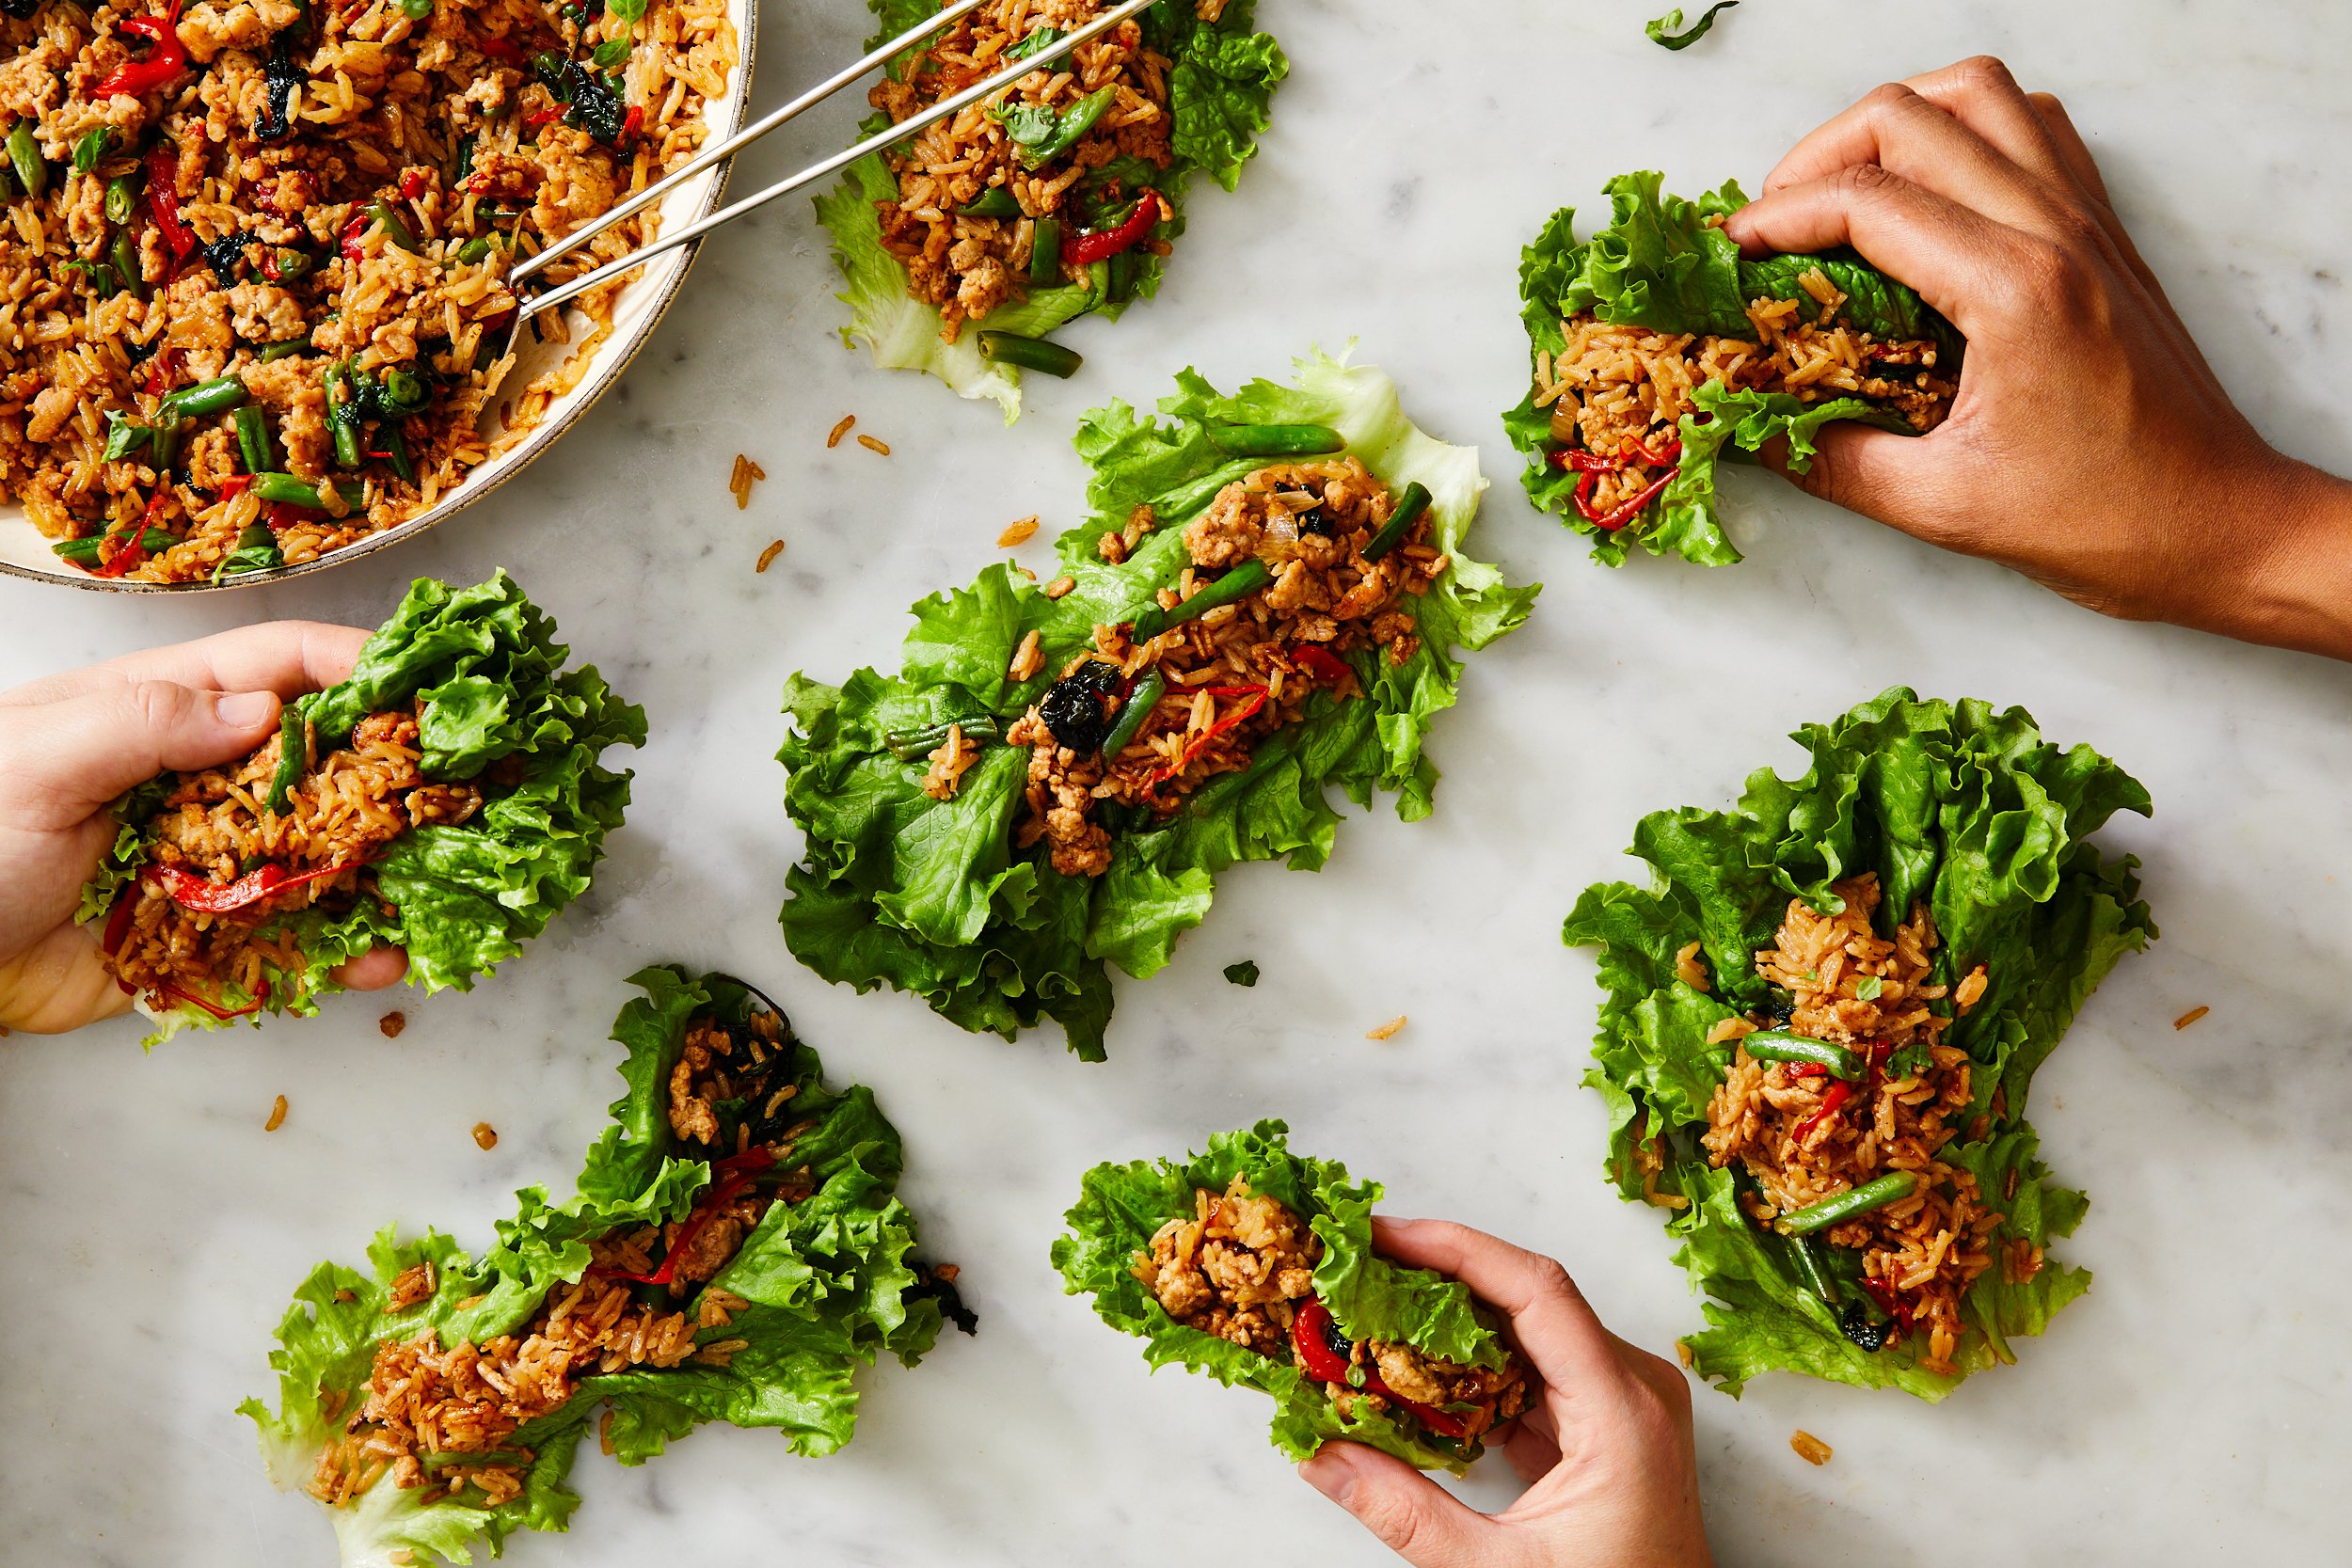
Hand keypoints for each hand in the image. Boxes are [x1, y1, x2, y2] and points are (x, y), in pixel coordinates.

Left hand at [0, 623, 408, 1033]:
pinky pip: (290, 944)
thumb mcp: (35, 760)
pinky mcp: (204, 941)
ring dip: (387, 870)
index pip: (277, 666)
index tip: (428, 678)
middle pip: (321, 762)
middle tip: (471, 786)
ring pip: (321, 856)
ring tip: (447, 881)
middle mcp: (198, 782)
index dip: (357, 663)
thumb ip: (145, 724)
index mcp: (157, 712)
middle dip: (398, 773)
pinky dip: (344, 952)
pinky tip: (385, 958)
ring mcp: (208, 862)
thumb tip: (263, 708)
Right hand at [1298, 1218, 1710, 1567]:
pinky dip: (1473, 1367)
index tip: (1384, 1235)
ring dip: (1451, 1322)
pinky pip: (1535, 1369)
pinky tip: (1415, 1374)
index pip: (1537, 1290)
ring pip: (1528, 1330)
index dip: (1456, 1248)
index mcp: (1624, 1412)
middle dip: (1438, 1278)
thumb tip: (1321, 1457)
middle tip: (1358, 1268)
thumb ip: (1405, 1513)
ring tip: (1373, 1313)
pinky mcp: (1607, 1425)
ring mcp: (1626, 1404)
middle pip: (1529, 1298)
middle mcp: (1636, 1389)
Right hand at [1725, 56, 2351, 661]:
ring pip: (1976, 95)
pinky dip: (1965, 131)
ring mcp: (2087, 220)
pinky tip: (1929, 194)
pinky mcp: (2104, 230)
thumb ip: (1831, 461)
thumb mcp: (1942, 507)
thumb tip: (1749, 429)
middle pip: (1909, 118)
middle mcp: (2056, 231)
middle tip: (1772, 228)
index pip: (1868, 202)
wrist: (2220, 526)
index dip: (1777, 219)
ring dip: (1892, 123)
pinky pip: (2033, 127)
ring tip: (1841, 191)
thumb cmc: (2104, 522)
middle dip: (1816, 158)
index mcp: (2015, 291)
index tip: (1729, 257)